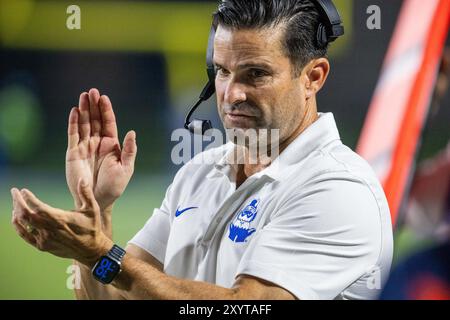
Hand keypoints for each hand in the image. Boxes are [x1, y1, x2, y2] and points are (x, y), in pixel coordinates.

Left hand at [11, 179, 112, 266]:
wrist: (90, 250)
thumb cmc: (92, 227)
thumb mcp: (92, 209)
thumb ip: (86, 193)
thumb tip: (82, 179)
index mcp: (61, 219)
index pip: (38, 208)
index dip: (29, 198)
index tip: (24, 191)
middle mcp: (50, 230)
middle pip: (26, 215)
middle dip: (18, 202)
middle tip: (15, 192)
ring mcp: (45, 239)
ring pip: (23, 225)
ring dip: (17, 212)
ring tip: (16, 203)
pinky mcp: (42, 246)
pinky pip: (24, 235)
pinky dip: (17, 225)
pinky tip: (17, 218)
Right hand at [66, 89, 136, 211]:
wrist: (97, 200)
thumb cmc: (114, 186)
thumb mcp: (126, 168)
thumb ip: (129, 150)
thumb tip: (132, 132)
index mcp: (112, 145)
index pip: (109, 123)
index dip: (106, 110)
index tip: (104, 97)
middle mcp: (98, 143)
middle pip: (96, 120)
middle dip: (94, 106)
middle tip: (92, 91)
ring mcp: (85, 147)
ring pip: (84, 124)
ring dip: (84, 110)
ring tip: (83, 96)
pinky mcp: (73, 153)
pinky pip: (73, 135)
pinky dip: (74, 123)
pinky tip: (75, 111)